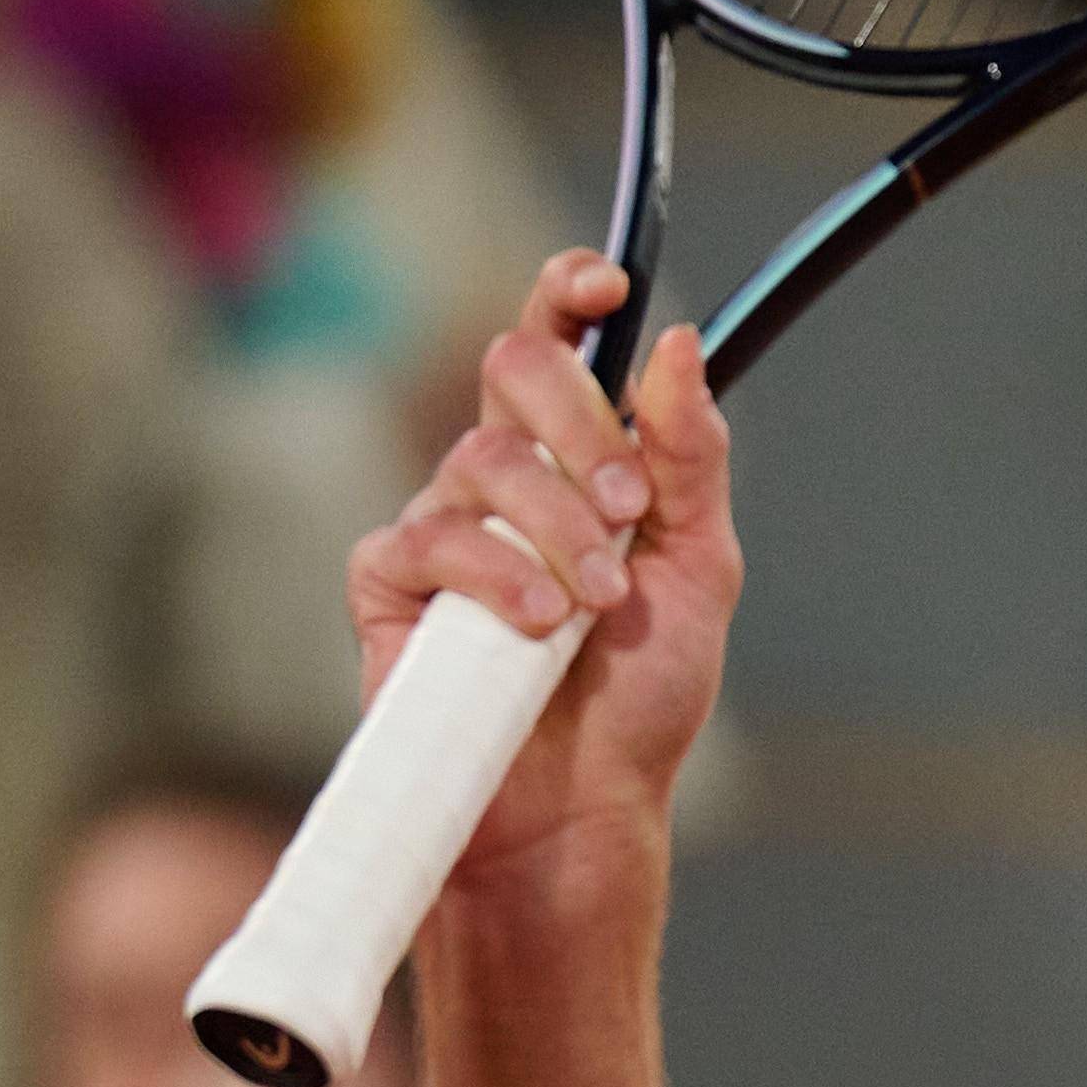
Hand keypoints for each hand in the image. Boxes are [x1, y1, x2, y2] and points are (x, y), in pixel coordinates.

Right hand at [349, 253, 743, 886]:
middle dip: (580, 423)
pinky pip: (430, 539)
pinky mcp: (389, 585)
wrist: (583, 804)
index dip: (568, 292)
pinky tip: (535, 627)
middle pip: (513, 370)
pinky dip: (496, 577)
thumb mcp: (697, 565)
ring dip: (558, 525)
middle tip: (627, 508)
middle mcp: (502, 475)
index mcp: (576, 456)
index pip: (557, 342)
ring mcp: (441, 524)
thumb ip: (688, 457)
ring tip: (594, 604)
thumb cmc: (639, 693)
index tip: (604, 283)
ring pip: (482, 458)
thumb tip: (674, 345)